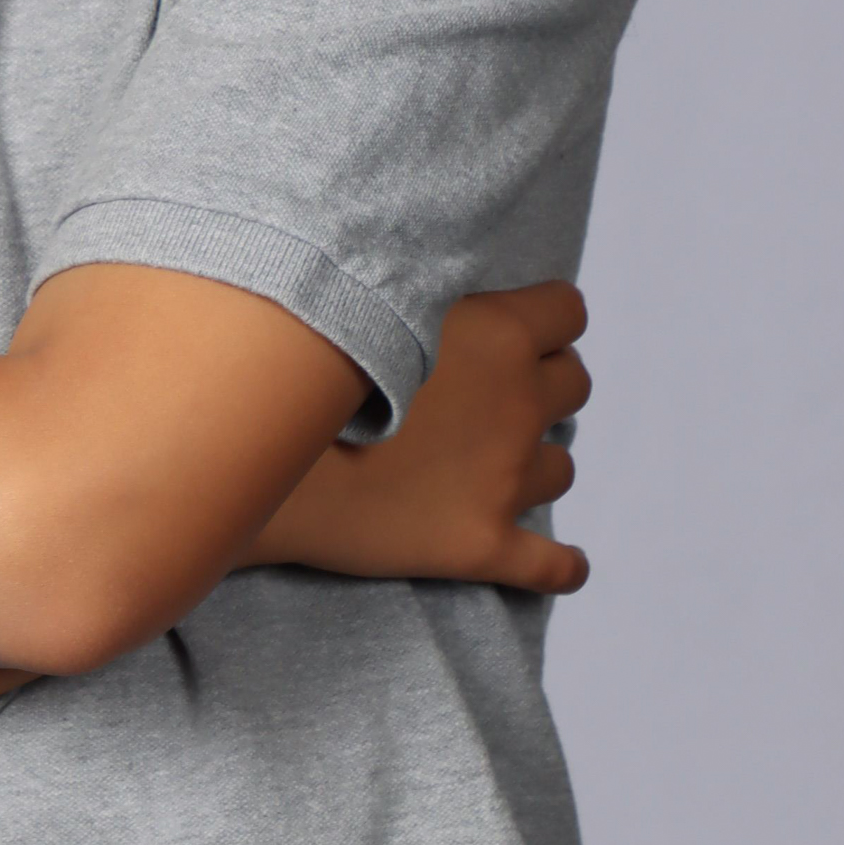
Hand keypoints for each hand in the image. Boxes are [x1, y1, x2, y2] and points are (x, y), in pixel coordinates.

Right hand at [248, 282, 591, 592]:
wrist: (269, 457)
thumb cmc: (311, 367)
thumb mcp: (375, 296)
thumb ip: (428, 287)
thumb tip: (446, 278)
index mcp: (499, 335)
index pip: (567, 311)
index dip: (541, 318)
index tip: (512, 327)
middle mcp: (517, 405)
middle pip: (574, 384)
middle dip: (542, 382)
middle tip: (493, 390)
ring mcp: (506, 480)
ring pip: (560, 466)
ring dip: (534, 459)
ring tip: (488, 459)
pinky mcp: (485, 543)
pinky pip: (555, 566)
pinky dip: (562, 564)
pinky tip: (564, 563)